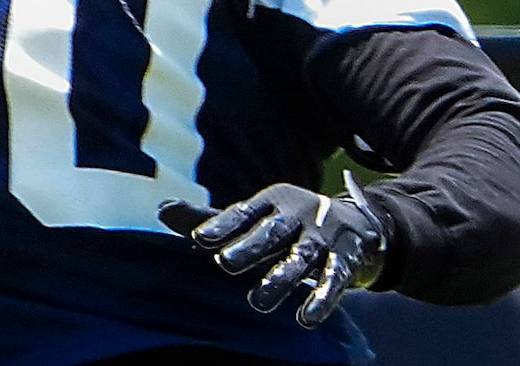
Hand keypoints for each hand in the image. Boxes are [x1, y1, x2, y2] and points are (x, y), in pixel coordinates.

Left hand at [159, 182, 387, 327]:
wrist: (358, 223)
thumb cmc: (288, 221)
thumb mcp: (254, 214)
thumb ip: (211, 219)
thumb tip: (161, 211)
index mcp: (271, 201)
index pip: (243, 212)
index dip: (222, 224)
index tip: (198, 239)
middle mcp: (296, 216)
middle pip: (271, 231)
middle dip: (249, 247)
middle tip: (225, 264)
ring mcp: (322, 238)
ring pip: (301, 258)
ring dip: (280, 280)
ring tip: (256, 303)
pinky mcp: (345, 260)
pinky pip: (334, 280)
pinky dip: (322, 298)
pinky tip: (305, 318)